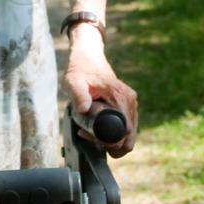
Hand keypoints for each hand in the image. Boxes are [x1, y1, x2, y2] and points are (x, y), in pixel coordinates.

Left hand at [64, 26, 137, 156]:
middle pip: (128, 137)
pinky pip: (125, 128)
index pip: (125, 132)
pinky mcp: (127, 106)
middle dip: (109, 144)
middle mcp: (130, 101)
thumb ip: (78, 95)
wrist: (87, 58)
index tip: (90, 135)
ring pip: (128, 135)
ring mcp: (130, 104)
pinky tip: (95, 128)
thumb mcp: (73, 82)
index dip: (109, 142)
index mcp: (120, 97)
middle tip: (88, 135)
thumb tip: (84, 109)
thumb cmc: (80, 70)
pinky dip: (112, 134)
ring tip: (88, 131)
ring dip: (110, 140)